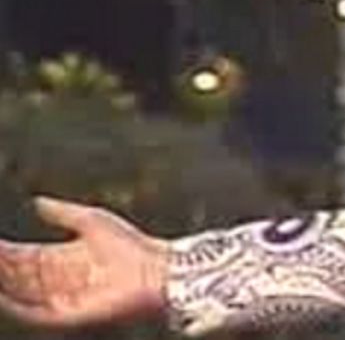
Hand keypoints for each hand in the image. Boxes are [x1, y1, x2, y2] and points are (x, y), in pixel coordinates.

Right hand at [0, 197, 167, 328]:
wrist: (157, 269)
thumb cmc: (132, 246)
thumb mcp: (91, 221)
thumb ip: (62, 213)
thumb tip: (35, 202)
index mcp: (60, 259)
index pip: (21, 257)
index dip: (3, 251)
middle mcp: (55, 282)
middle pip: (15, 276)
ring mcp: (59, 300)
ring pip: (19, 294)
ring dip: (2, 285)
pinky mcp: (66, 315)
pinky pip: (33, 314)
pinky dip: (14, 305)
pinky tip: (1, 295)